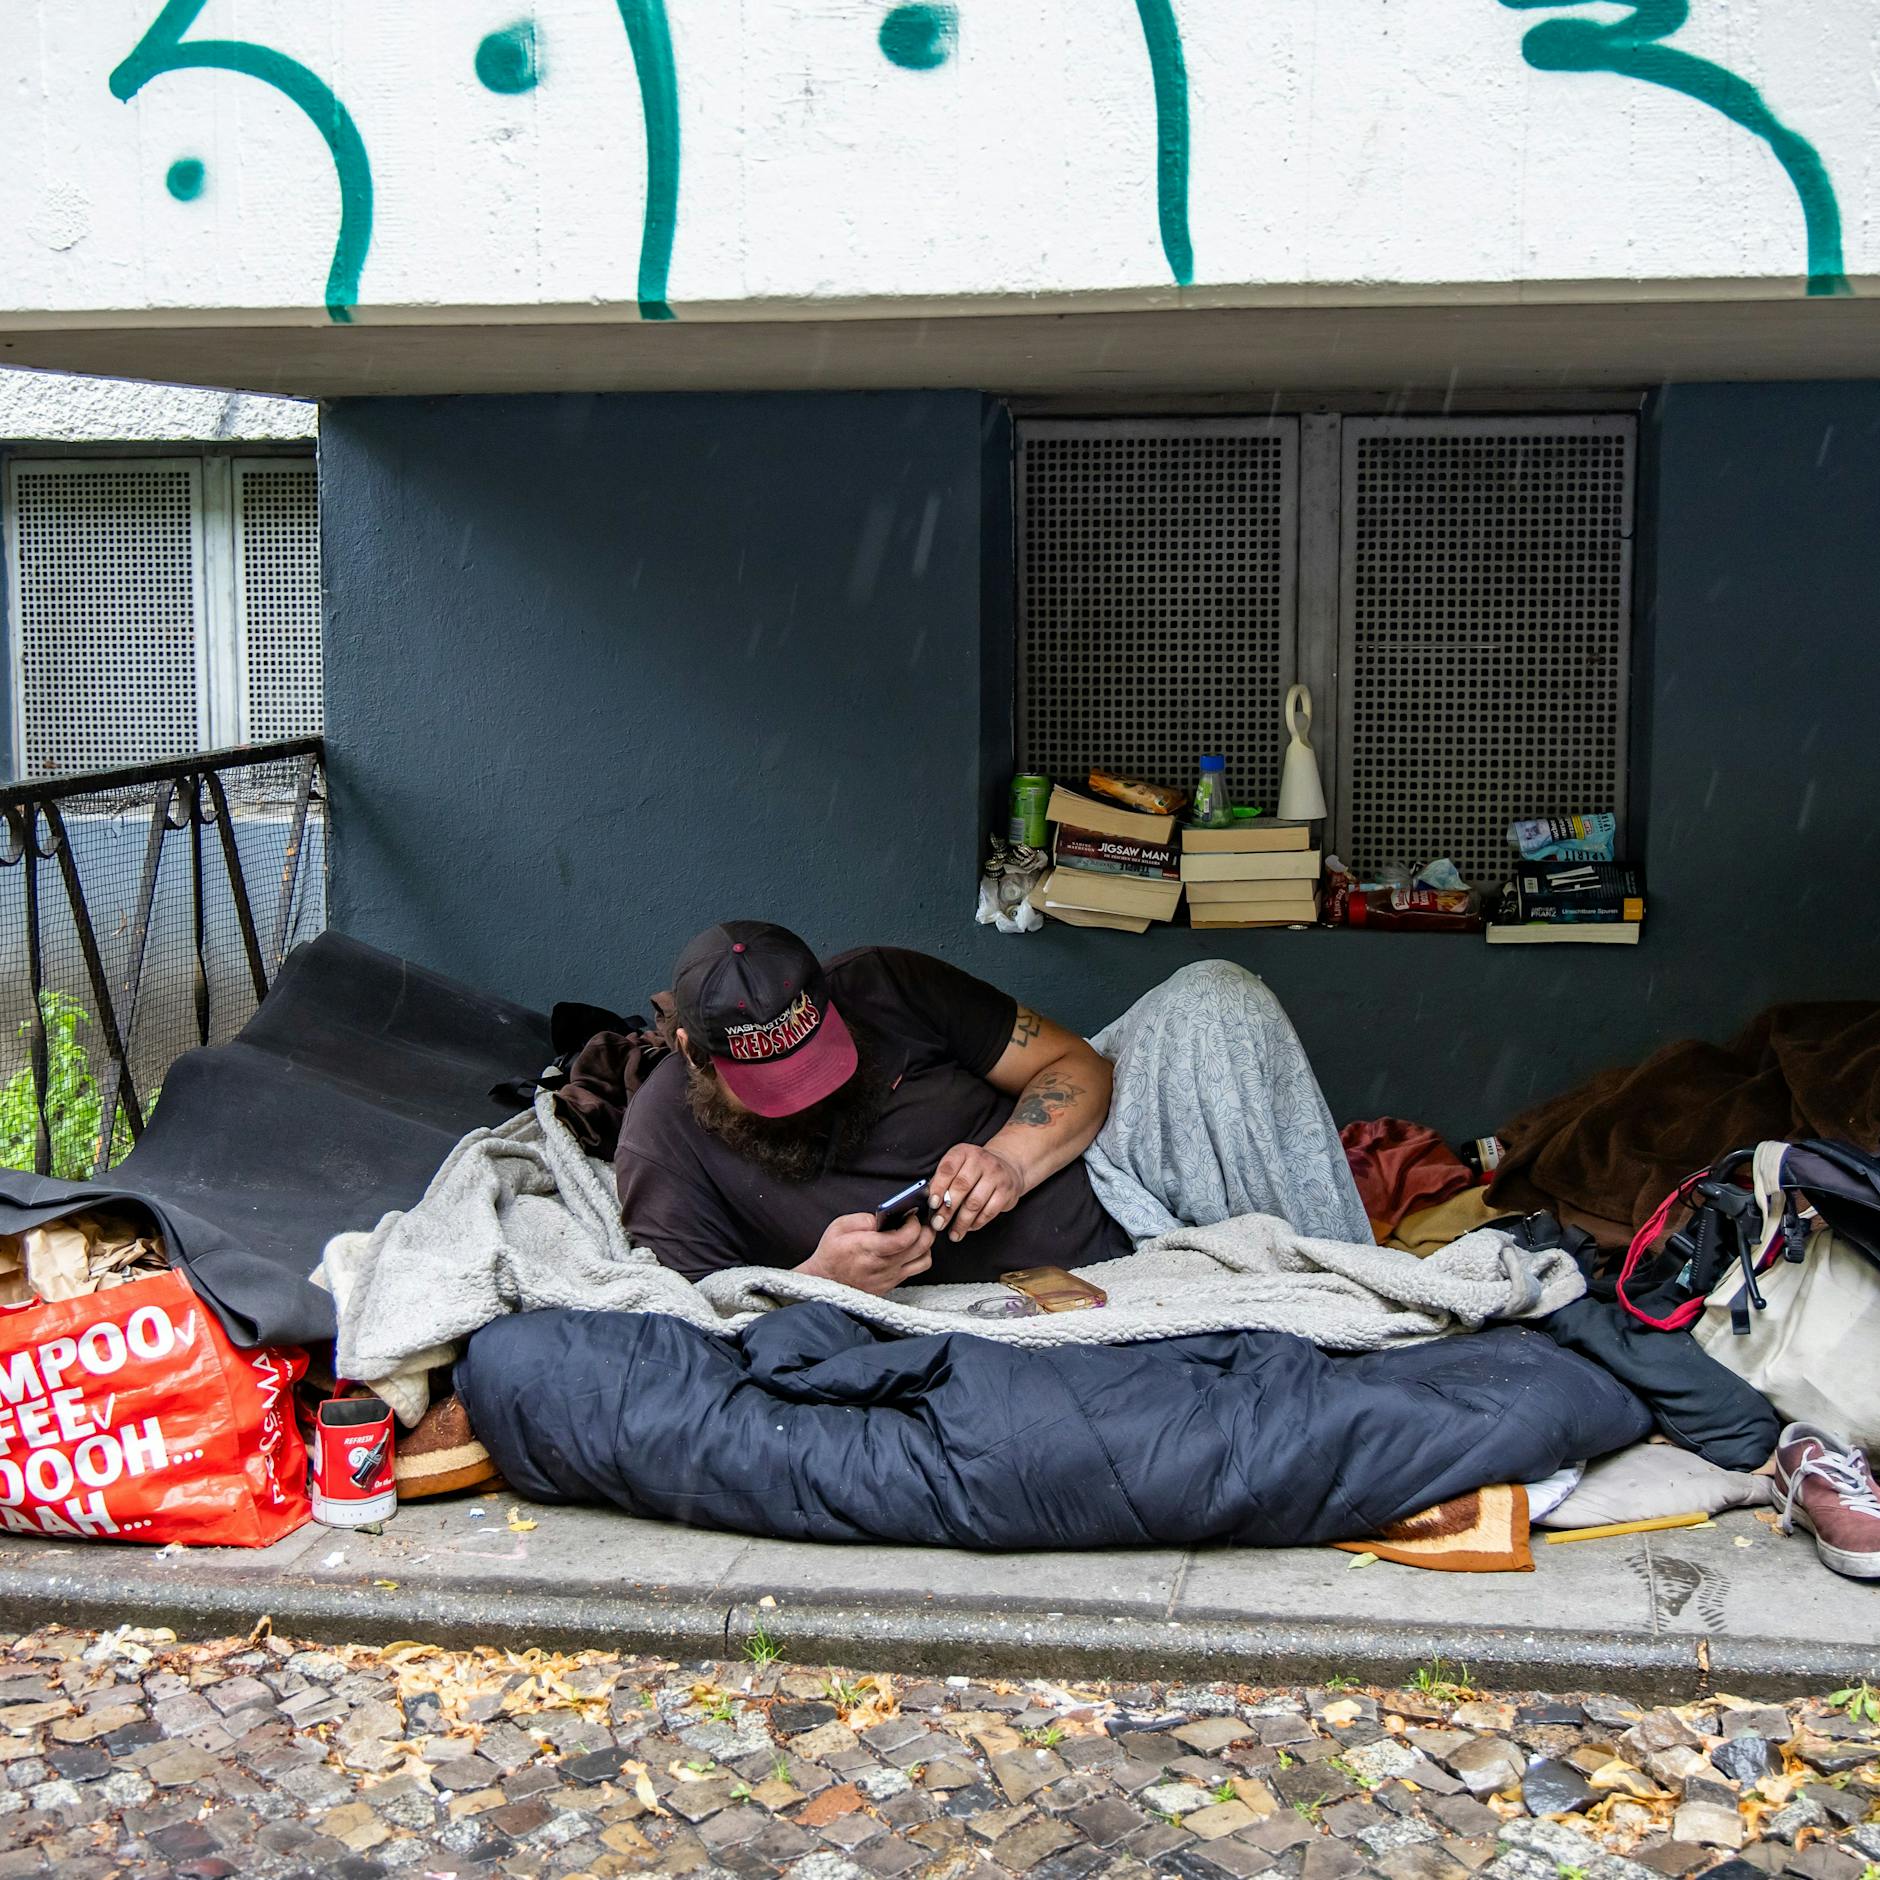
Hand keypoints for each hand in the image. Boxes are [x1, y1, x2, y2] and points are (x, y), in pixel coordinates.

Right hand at [798, 1212, 934, 1294]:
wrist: (824, 1283)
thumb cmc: (831, 1254)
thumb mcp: (839, 1227)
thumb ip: (864, 1219)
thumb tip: (885, 1217)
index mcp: (869, 1248)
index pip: (905, 1238)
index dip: (914, 1223)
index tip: (911, 1215)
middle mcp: (883, 1265)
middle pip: (922, 1247)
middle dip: (926, 1229)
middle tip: (919, 1221)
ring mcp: (890, 1277)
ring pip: (925, 1260)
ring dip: (925, 1245)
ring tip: (916, 1235)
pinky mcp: (892, 1285)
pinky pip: (916, 1270)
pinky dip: (918, 1257)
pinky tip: (909, 1249)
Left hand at [930, 1143, 1024, 1241]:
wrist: (1007, 1167)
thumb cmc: (974, 1171)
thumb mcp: (958, 1166)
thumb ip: (943, 1180)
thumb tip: (931, 1202)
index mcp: (963, 1152)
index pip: (948, 1168)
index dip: (938, 1187)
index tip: (932, 1204)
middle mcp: (981, 1160)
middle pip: (961, 1186)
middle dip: (947, 1209)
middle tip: (938, 1224)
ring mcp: (996, 1175)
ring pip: (975, 1203)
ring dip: (961, 1222)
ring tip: (953, 1234)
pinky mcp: (1007, 1191)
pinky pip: (989, 1211)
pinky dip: (977, 1223)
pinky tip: (969, 1228)